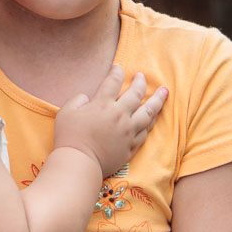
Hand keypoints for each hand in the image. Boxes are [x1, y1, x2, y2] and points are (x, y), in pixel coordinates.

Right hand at [53, 64, 167, 176]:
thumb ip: (78, 100)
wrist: (80, 163)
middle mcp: (120, 115)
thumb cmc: (69, 137)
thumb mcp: (67, 112)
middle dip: (140, 82)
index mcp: (103, 104)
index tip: (117, 68)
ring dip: (157, 100)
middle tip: (142, 76)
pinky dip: (151, 121)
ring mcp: (128, 131)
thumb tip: (87, 98)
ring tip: (164, 92)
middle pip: (136, 93)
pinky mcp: (131, 146)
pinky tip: (154, 117)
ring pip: (148, 112)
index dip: (116, 72)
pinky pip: (146, 131)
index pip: (113, 81)